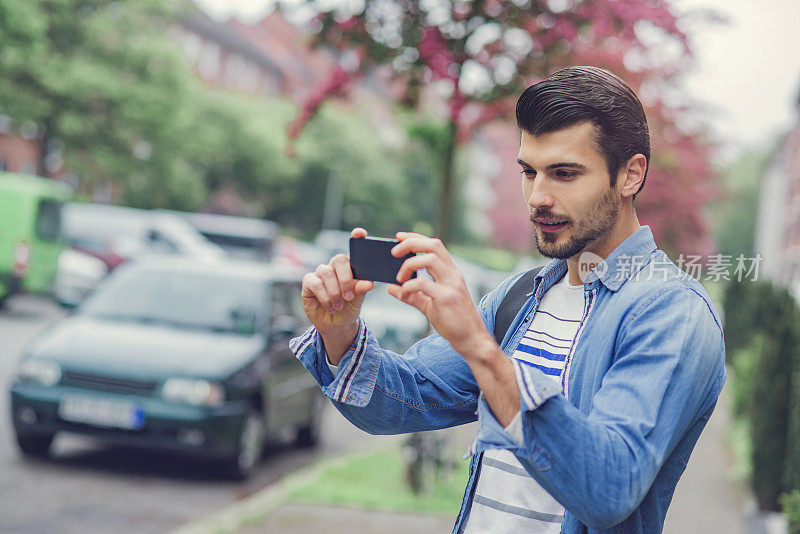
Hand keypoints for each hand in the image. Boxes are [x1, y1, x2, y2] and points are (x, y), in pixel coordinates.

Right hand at [301, 228, 374, 336]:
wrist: (335, 325)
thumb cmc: (348, 310)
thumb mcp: (358, 301)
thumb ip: (361, 290)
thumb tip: (368, 283)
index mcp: (350, 267)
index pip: (353, 249)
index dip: (356, 238)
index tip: (360, 233)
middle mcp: (335, 267)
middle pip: (339, 259)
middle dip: (346, 278)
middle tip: (350, 296)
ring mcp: (321, 273)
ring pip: (326, 272)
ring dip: (334, 292)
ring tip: (340, 305)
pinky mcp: (309, 282)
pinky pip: (316, 283)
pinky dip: (325, 296)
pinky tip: (330, 306)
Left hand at [387, 232, 490, 355]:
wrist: (471, 339)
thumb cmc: (452, 322)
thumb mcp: (429, 305)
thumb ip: (411, 295)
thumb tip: (391, 288)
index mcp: (451, 273)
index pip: (434, 245)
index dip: (416, 237)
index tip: (399, 236)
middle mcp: (453, 274)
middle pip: (433, 245)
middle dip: (411, 243)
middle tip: (394, 253)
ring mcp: (451, 285)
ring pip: (429, 259)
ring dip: (409, 264)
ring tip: (399, 278)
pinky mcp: (447, 298)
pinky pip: (423, 283)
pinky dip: (409, 285)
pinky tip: (403, 292)